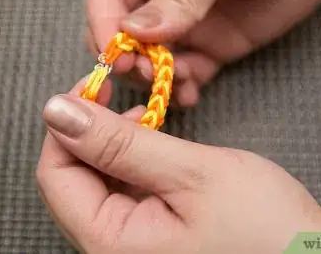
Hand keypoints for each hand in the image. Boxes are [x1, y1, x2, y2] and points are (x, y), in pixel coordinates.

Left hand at [36, 77, 320, 253]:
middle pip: (71, 178)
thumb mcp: (192, 174)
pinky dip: (130, 159)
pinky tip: (153, 142)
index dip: (68, 122)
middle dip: (91, 129)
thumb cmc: (265, 228)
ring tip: (146, 117)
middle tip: (123, 95)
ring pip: (95, 181)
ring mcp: (129, 244)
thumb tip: (58, 110)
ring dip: (112, 141)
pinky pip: (119, 190)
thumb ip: (120, 144)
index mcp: (110, 243)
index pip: (55, 175)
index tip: (95, 83)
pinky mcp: (148, 235)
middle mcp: (110, 249)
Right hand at [85, 0, 320, 106]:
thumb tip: (133, 33)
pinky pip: (186, 74)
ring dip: (156, 79)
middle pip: (122, 37)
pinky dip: (183, 90)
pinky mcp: (210, 48)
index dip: (104, 28)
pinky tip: (190, 96)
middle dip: (130, 60)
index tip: (116, 56)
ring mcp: (183, 25)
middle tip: (149, 74)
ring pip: (150, 61)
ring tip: (179, 84)